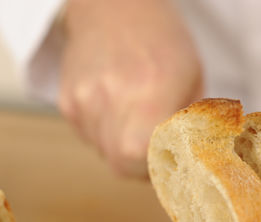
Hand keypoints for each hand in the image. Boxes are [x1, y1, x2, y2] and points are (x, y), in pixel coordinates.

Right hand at [59, 0, 202, 176]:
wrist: (114, 7)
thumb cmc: (161, 43)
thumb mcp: (192, 80)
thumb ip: (190, 126)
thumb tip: (192, 166)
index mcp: (151, 89)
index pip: (141, 155)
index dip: (156, 166)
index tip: (168, 159)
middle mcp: (113, 95)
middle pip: (121, 164)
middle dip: (142, 165)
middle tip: (156, 146)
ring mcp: (85, 99)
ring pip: (104, 154)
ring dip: (122, 148)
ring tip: (135, 116)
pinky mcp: (68, 102)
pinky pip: (88, 138)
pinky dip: (104, 133)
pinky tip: (115, 106)